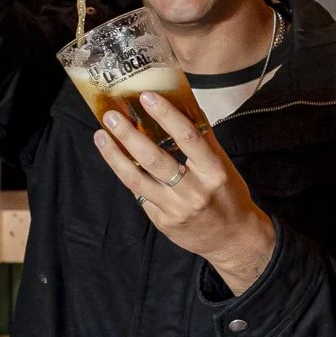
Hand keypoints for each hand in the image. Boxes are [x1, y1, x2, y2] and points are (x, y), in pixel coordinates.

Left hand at [93, 92, 276, 294]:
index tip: (147, 97)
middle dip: (129, 135)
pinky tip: (117, 161)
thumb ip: (203, 141)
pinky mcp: (163, 222)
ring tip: (101, 136)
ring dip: (115, 155)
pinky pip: (141, 195)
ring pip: (137, 179)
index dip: (166, 115)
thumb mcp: (224, 166)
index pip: (188, 137)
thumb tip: (183, 107)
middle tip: (111, 116)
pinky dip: (128, 176)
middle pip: (155, 159)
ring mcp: (176, 209)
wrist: (234, 238)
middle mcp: (195, 190)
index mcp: (214, 170)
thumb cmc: (229, 195)